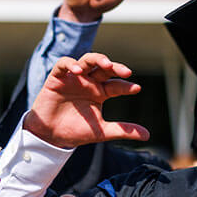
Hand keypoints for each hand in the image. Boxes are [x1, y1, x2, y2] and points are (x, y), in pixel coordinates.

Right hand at [24, 53, 149, 148]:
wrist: (50, 137)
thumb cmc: (75, 131)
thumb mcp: (102, 132)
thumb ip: (123, 131)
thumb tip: (147, 135)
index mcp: (100, 92)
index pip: (116, 85)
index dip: (126, 85)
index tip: (136, 88)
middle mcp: (89, 82)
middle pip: (104, 67)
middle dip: (115, 67)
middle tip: (126, 72)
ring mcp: (73, 78)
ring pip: (87, 60)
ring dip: (97, 59)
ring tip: (106, 64)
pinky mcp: (56, 78)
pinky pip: (63, 64)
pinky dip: (70, 64)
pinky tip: (78, 71)